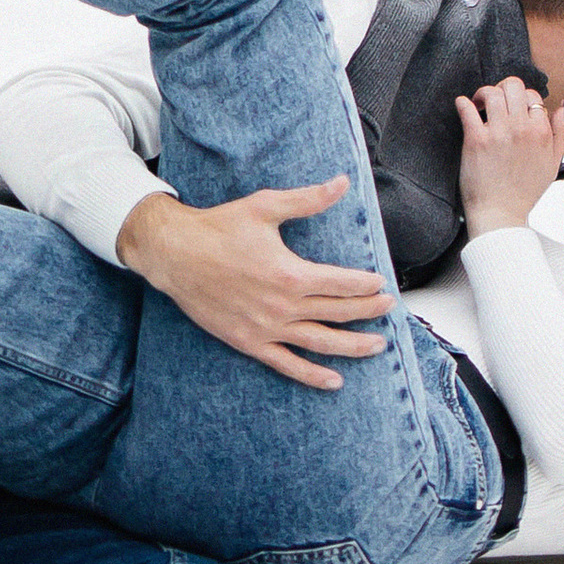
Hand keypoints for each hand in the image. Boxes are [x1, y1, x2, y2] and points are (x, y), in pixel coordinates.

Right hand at [115, 179, 392, 391]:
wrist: (175, 255)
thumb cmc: (220, 228)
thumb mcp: (266, 206)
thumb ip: (308, 200)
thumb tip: (342, 182)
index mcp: (291, 273)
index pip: (342, 283)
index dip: (366, 285)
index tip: (381, 283)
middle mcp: (283, 306)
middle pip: (339, 312)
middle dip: (368, 311)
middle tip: (388, 307)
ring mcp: (267, 328)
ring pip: (321, 343)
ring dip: (353, 346)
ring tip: (378, 346)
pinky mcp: (249, 342)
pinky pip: (287, 365)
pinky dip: (312, 375)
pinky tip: (334, 381)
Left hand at [456, 79, 563, 234]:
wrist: (501, 213)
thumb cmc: (526, 190)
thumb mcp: (553, 164)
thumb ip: (561, 133)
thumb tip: (562, 106)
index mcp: (541, 132)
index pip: (533, 96)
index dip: (522, 98)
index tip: (513, 108)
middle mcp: (521, 128)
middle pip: (513, 86)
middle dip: (503, 88)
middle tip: (495, 100)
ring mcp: (498, 133)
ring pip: (492, 92)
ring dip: (483, 93)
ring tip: (480, 104)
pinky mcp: (475, 139)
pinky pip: (467, 108)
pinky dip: (463, 103)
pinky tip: (463, 105)